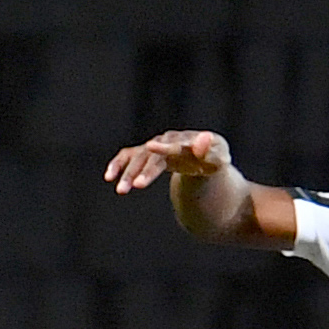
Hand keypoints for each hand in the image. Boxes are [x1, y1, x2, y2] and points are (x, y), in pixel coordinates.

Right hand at [104, 131, 231, 193]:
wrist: (205, 154)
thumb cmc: (214, 159)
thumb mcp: (219, 158)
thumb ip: (212, 152)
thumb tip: (206, 137)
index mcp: (187, 141)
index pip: (174, 145)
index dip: (163, 148)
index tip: (150, 147)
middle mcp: (167, 140)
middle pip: (154, 156)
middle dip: (145, 171)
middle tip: (136, 185)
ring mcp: (155, 145)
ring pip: (139, 159)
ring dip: (129, 173)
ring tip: (121, 191)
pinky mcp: (146, 152)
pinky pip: (128, 157)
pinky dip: (118, 165)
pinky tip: (109, 177)